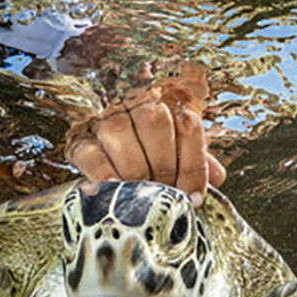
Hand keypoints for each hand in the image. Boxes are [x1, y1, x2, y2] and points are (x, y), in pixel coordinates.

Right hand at [65, 86, 225, 206]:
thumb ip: (195, 155)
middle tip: (169, 196)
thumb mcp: (175, 143)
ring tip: (146, 196)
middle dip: (165, 166)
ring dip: (137, 170)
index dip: (194, 164)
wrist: (98, 125)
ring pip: (119, 133)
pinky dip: (104, 174)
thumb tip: (218, 176)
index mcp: (164, 99)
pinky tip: (116, 190)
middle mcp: (132, 100)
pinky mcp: (78, 139)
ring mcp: (102, 117)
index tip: (195, 197)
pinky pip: (91, 153)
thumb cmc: (147, 142)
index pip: (186, 124)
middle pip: (154, 122)